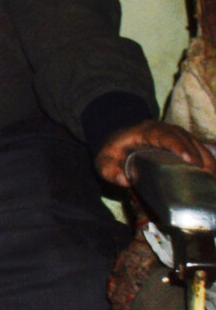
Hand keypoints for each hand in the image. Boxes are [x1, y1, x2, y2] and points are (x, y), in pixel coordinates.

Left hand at [97, 119, 215, 186]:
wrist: (117, 139)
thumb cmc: (112, 152)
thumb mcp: (104, 162)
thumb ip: (109, 171)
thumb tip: (124, 180)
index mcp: (144, 132)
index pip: (164, 136)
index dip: (177, 146)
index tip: (189, 159)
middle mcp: (162, 129)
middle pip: (184, 138)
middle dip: (198, 155)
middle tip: (208, 174)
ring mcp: (174, 134)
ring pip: (194, 142)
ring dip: (207, 159)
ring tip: (213, 178)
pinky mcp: (182, 142)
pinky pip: (198, 147)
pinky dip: (207, 160)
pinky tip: (213, 174)